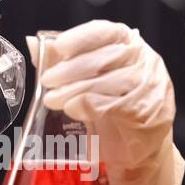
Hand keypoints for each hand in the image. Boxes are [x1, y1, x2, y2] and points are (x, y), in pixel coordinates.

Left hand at [32, 20, 183, 184]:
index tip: (58, 47)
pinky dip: (90, 105)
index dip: (81, 37)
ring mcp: (152, 87)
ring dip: (76, 90)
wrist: (138, 152)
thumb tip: (33, 43)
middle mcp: (146, 62)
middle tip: (47, 80)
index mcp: (131, 47)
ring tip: (53, 99)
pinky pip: (116, 104)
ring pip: (109, 81)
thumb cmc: (112, 112)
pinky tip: (73, 109)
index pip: (108, 31)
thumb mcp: (86, 83)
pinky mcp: (149, 113)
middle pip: (105, 57)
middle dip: (71, 69)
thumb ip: (63, 62)